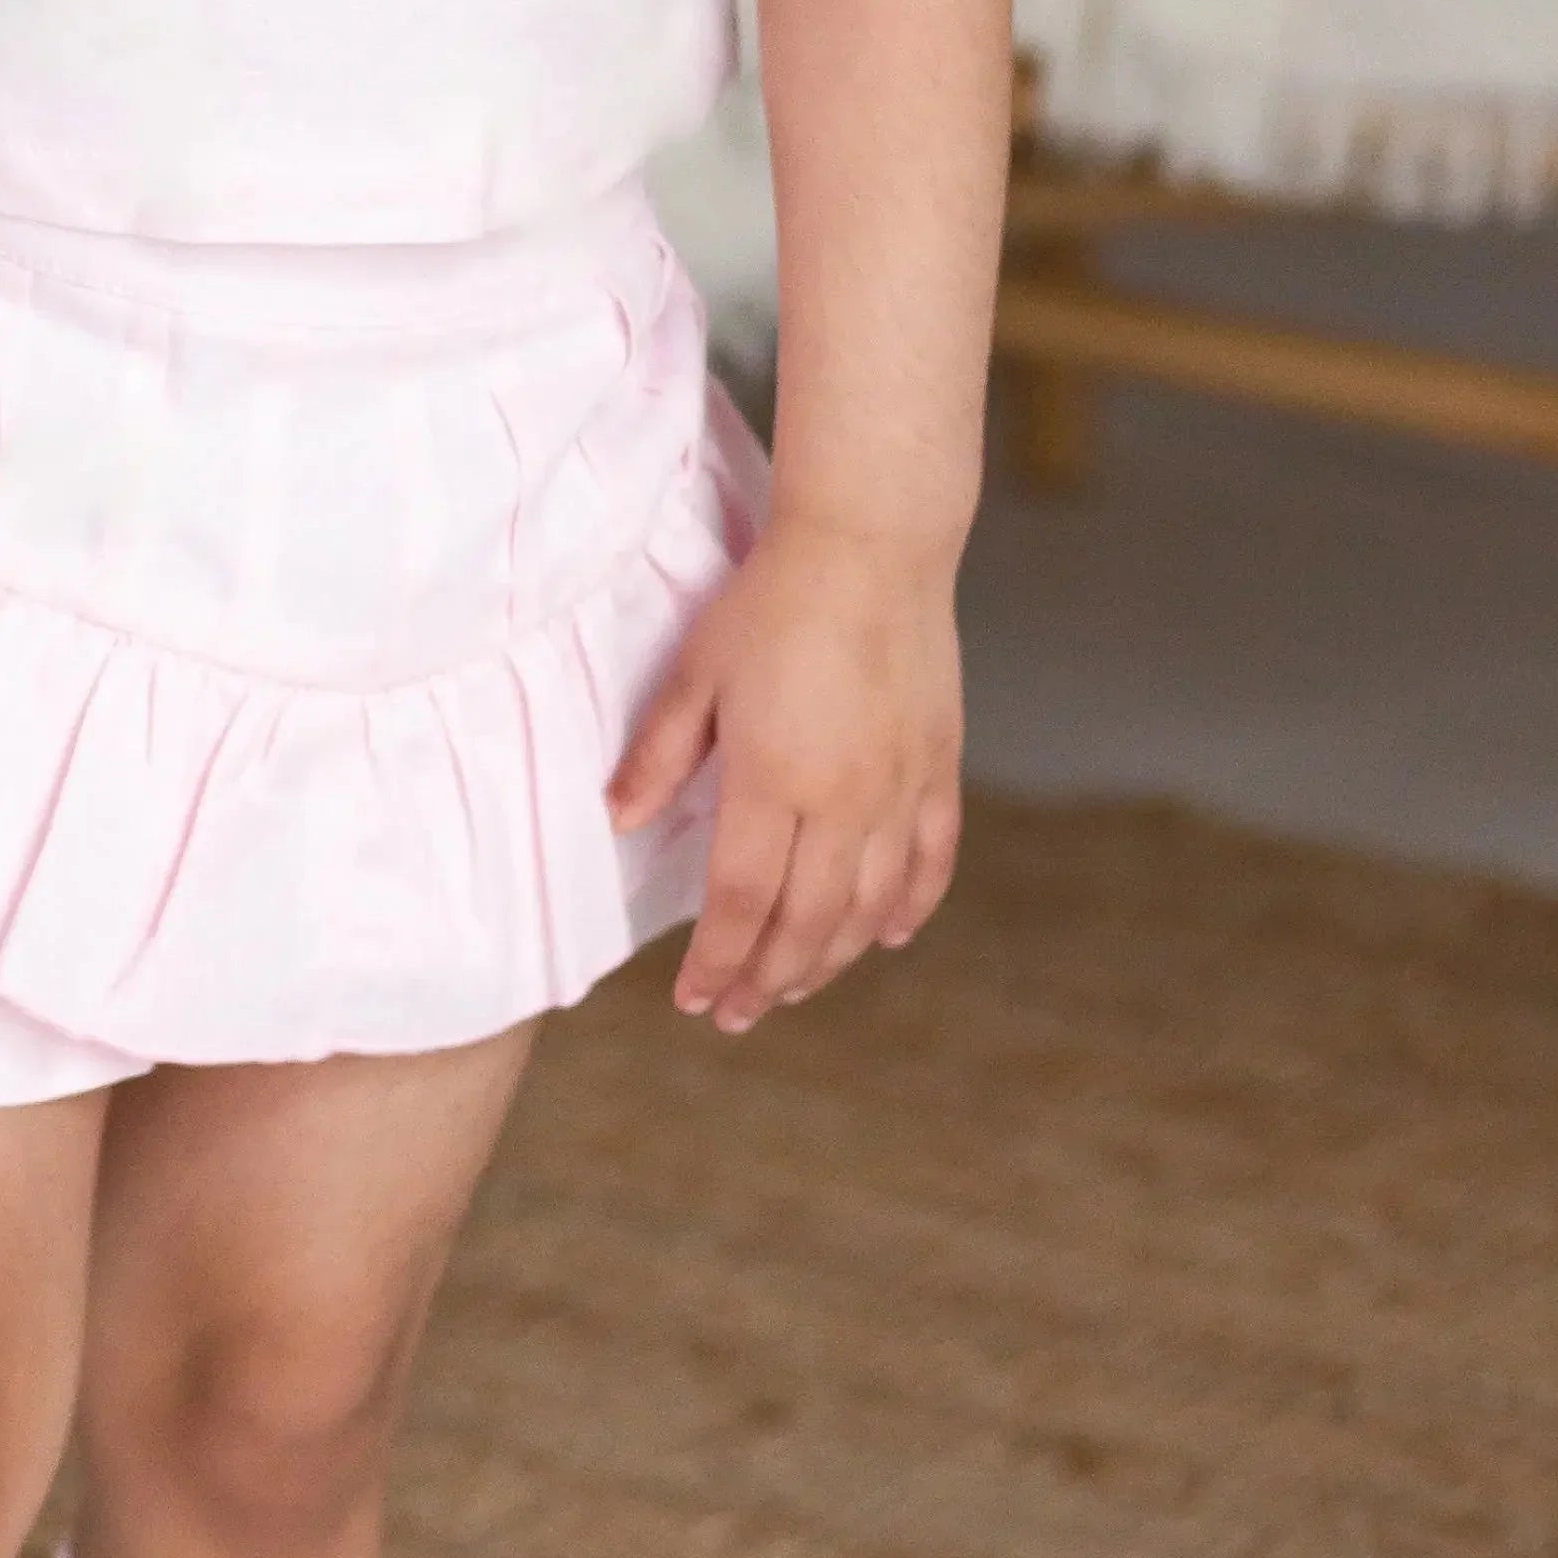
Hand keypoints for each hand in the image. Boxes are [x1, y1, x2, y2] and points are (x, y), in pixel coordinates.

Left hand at [604, 515, 962, 1032]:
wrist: (872, 543)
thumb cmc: (773, 600)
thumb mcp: (696, 671)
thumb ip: (659, 754)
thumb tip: (618, 821)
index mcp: (774, 777)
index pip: (741, 900)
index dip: (716, 960)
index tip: (693, 999)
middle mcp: (844, 798)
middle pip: (806, 922)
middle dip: (766, 979)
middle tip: (735, 1014)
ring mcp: (899, 786)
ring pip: (869, 907)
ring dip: (829, 959)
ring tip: (792, 987)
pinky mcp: (938, 766)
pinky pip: (930, 859)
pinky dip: (909, 908)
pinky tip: (885, 937)